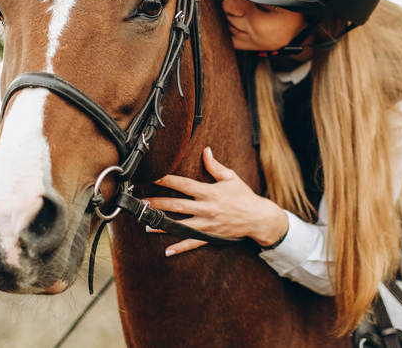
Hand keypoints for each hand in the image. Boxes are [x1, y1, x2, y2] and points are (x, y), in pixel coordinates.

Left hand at [145, 147, 287, 255]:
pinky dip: (180, 247)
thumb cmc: (244, 196)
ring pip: (180, 225)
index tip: (154, 177)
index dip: (168, 180)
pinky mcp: (210, 236)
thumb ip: (215, 166)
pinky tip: (167, 250)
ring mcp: (207, 224)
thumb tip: (205, 151)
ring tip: (147, 224)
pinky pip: (192, 242)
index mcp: (210, 192)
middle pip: (177, 206)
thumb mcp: (231, 178)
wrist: (258, 218)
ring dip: (162, 225)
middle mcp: (206, 208)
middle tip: (143, 203)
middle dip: (158, 204)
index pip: (184, 185)